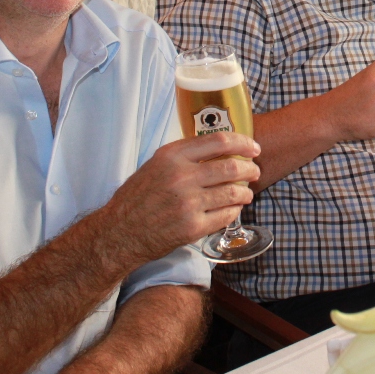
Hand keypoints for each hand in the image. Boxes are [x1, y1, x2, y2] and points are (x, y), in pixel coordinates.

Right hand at [108, 131, 261, 264]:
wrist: (119, 232)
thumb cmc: (137, 197)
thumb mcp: (156, 164)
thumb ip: (184, 155)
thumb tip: (219, 149)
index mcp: (172, 156)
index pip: (219, 141)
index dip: (242, 143)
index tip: (253, 148)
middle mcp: (182, 176)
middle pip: (231, 166)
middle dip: (250, 169)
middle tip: (255, 171)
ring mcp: (188, 203)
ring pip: (233, 192)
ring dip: (246, 192)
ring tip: (246, 193)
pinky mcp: (193, 227)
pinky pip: (226, 215)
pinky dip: (234, 210)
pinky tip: (233, 208)